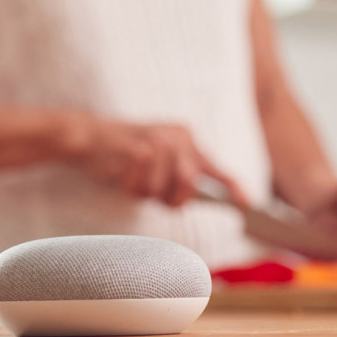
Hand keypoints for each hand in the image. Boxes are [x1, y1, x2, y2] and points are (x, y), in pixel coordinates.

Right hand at [64, 115, 244, 207]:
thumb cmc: (124, 156)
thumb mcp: (157, 163)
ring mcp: (158, 138)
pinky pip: (142, 183)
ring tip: (131, 179)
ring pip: (162, 187)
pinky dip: (130, 187)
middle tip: (151, 193)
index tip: (248, 203)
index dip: (231, 186)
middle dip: (170, 197)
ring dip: (144, 192)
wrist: (89, 136)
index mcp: (185, 137)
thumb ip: (177, 177)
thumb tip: (192, 200)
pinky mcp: (138, 147)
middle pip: (189, 183)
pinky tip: (121, 174)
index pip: (213, 167)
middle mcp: (176, 134)